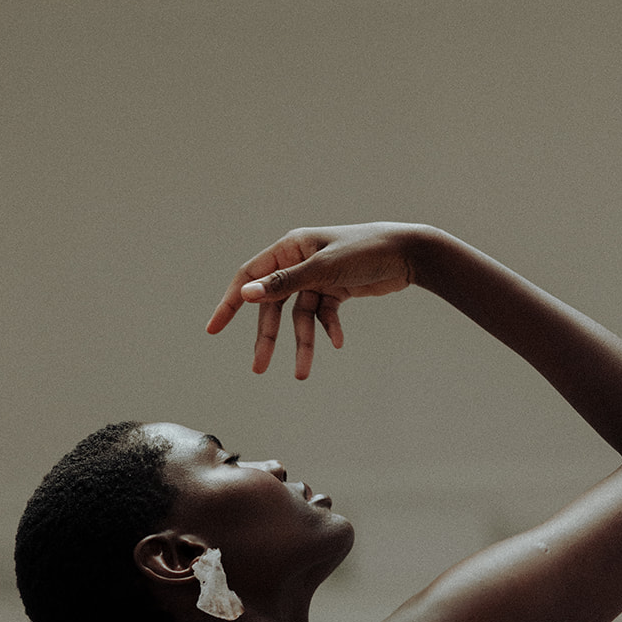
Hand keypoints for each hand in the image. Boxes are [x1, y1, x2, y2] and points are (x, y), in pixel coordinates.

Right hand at [207, 223, 419, 378]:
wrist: (408, 253)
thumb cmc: (365, 250)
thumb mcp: (322, 268)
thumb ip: (284, 283)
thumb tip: (246, 293)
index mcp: (289, 248)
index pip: (250, 277)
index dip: (230, 303)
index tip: (214, 328)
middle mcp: (299, 262)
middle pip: (274, 305)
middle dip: (269, 337)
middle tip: (259, 368)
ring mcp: (317, 278)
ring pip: (300, 316)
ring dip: (303, 343)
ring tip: (302, 372)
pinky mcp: (335, 291)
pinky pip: (324, 315)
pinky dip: (329, 329)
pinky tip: (338, 343)